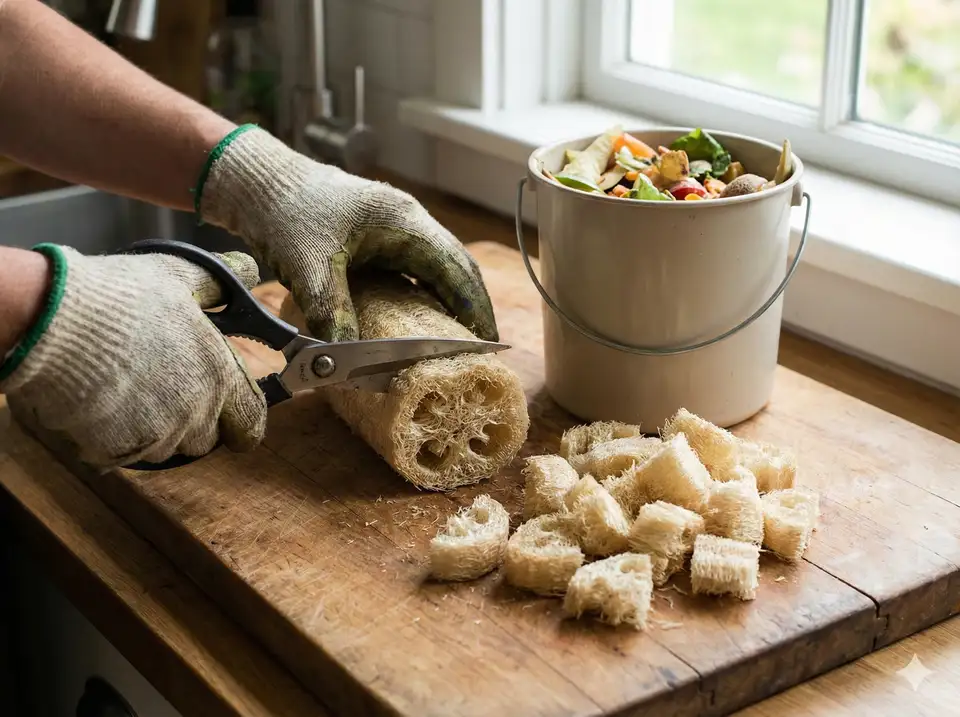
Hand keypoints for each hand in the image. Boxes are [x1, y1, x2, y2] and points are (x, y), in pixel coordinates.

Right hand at [0, 245, 266, 469]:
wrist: (53, 324)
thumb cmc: (124, 296)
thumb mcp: (180, 275)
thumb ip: (220, 283)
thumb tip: (250, 273)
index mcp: (219, 376)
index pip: (251, 423)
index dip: (243, 422)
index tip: (232, 416)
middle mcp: (195, 414)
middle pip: (208, 439)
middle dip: (197, 422)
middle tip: (171, 392)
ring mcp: (154, 436)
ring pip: (168, 448)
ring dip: (158, 430)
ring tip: (133, 392)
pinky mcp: (115, 449)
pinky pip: (127, 452)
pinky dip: (120, 435)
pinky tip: (105, 404)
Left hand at [197, 126, 497, 342]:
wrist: (255, 181)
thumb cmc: (285, 212)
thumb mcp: (309, 268)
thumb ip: (332, 313)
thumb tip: (346, 359)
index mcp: (403, 222)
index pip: (456, 269)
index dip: (474, 307)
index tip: (486, 342)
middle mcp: (408, 221)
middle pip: (457, 266)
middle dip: (472, 306)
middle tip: (480, 346)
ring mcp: (395, 226)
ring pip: (438, 265)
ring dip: (452, 299)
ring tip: (459, 336)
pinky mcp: (377, 235)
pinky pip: (415, 267)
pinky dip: (427, 292)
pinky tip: (423, 316)